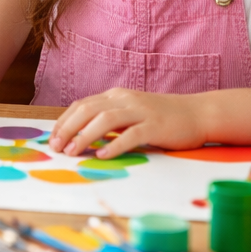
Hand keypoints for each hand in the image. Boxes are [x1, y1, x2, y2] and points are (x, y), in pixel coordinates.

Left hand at [49, 87, 211, 157]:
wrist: (199, 113)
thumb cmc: (162, 117)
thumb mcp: (131, 113)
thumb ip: (110, 120)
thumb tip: (81, 137)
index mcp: (115, 95)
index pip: (81, 105)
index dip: (63, 122)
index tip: (52, 139)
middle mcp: (125, 99)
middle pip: (87, 110)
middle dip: (67, 129)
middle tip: (56, 147)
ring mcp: (141, 111)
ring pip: (105, 120)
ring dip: (84, 137)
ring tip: (73, 152)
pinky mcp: (156, 126)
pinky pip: (131, 135)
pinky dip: (114, 146)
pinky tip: (102, 156)